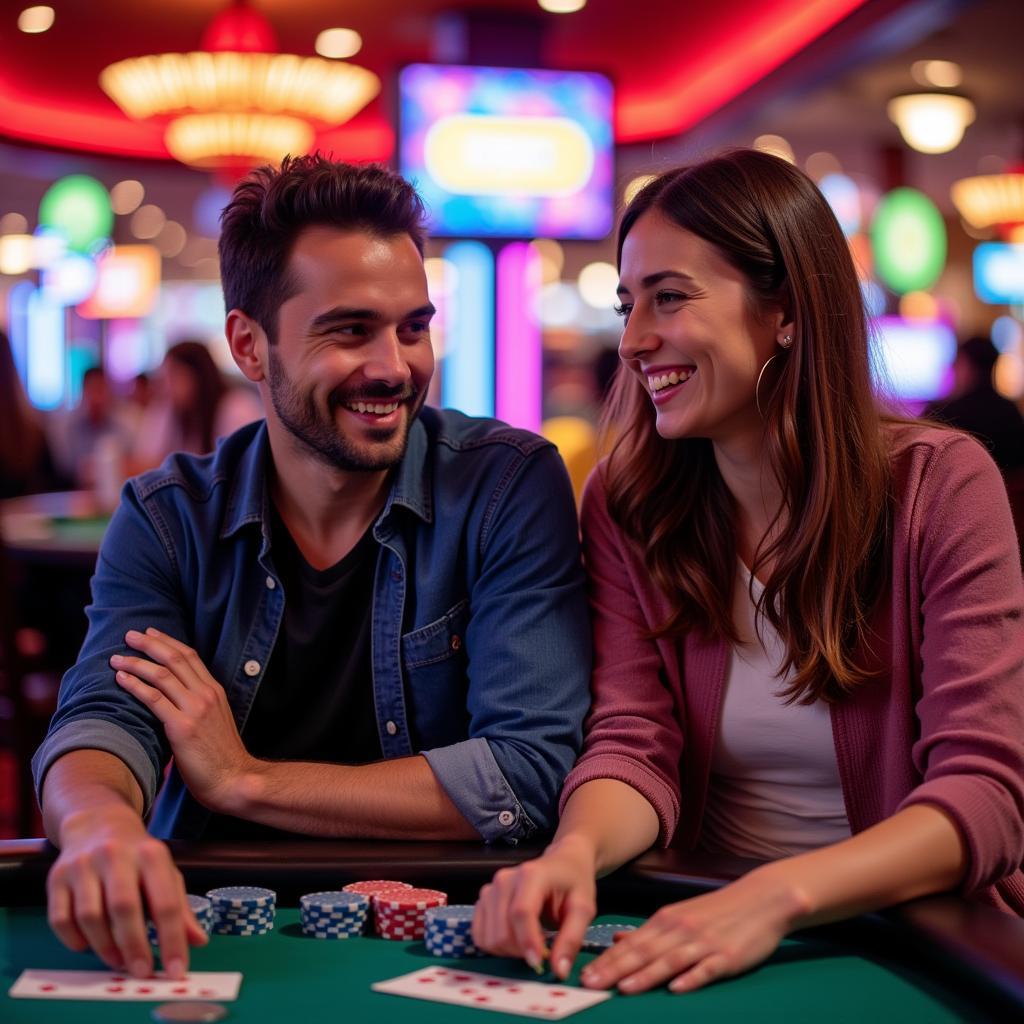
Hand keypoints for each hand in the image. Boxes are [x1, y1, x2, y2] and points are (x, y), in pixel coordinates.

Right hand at [46, 803, 205, 979]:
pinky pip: (60, 918)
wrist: (97, 824)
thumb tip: (199, 942)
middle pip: (124, 907)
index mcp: (151, 854)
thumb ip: (180, 907)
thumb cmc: (138, 856)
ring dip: (105, 947)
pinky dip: (74, 940)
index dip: (172, 939)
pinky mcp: (56, 878)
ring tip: (119, 962)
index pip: (165, 902)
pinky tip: (89, 947)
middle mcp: (115, 855)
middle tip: (142, 972)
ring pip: (90, 915)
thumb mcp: (165, 872)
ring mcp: (82, 865)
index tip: (176, 969)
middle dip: (135, 946)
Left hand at [111, 627, 254, 811]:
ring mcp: (195, 709)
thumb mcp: (216, 720)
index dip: (168, 642)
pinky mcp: (181, 727)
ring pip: (161, 675)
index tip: (151, 633)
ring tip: (116, 658)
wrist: (234, 778)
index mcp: (215, 690)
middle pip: (174, 659)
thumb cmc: (221, 756)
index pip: (190, 656)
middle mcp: (206, 694)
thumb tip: (175, 698)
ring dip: (136, 662)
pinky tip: (120, 679)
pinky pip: (153, 699)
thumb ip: (198, 705)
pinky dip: (135, 685)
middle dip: (150, 643)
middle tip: (130, 634)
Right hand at [473, 837, 598, 978]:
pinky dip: (496, 946)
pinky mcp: (483, 900)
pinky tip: (515, 939)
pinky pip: (480, 935)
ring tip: (529, 943)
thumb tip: (559, 970)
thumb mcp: (583, 908)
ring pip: (489, 937)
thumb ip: (572, 938)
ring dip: (509, 951)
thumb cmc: (574, 883)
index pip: (521, 912)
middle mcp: (505, 880)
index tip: (539, 963)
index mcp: (531, 875)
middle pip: (501, 931)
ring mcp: (491, 889)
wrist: (562, 863)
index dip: (527, 942)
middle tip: (541, 951)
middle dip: (520, 951)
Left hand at [579, 865, 804, 993]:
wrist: (761, 899)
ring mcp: (704, 943)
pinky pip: (706, 969)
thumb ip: (649, 930)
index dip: (606, 960)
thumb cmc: (718, 911)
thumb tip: (617, 938)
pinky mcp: (727, 956)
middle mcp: (680, 930)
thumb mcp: (679, 915)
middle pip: (643, 953)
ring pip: (669, 961)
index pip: (630, 944)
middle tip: (591, 984)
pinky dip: (690, 979)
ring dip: (645, 975)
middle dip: (615, 970)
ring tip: (623, 989)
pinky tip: (676, 989)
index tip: (584, 974)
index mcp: (666, 920)